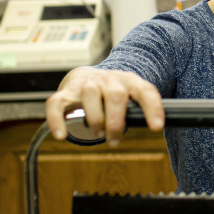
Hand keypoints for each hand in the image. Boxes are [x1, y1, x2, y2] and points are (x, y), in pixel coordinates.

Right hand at [44, 66, 163, 145]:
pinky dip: (57, 120)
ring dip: (95, 119)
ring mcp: (86, 84)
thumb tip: (154, 128)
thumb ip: (140, 110)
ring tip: (98, 133)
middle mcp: (109, 79)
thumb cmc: (113, 92)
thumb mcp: (132, 97)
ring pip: (90, 95)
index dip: (153, 108)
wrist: (88, 75)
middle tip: (114, 138)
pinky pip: (57, 104)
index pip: (145, 91)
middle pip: (116, 95)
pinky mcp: (66, 92)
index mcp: (129, 81)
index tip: (157, 127)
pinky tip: (62, 135)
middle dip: (116, 121)